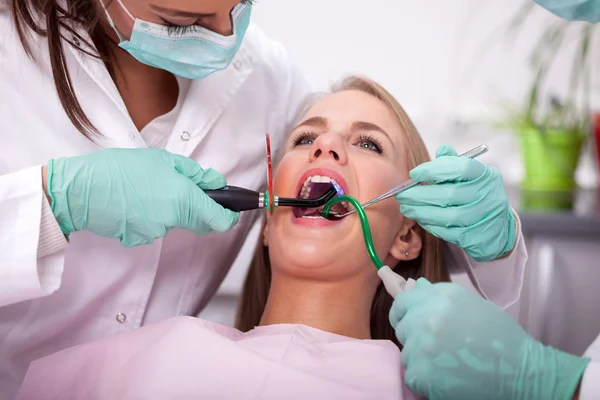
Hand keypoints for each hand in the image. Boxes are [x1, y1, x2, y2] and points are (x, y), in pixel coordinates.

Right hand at [47, 148, 238, 246]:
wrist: (80, 190)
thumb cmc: (119, 169)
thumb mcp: (162, 160)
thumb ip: (194, 174)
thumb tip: (217, 183)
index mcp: (183, 199)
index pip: (219, 220)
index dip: (229, 216)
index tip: (230, 210)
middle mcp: (172, 220)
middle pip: (199, 222)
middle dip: (198, 208)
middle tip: (183, 189)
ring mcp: (155, 232)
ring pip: (175, 223)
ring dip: (171, 209)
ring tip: (149, 189)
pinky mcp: (139, 239)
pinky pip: (154, 228)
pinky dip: (151, 216)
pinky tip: (135, 201)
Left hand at [389, 279, 589, 399]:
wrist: (521, 371)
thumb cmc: (500, 337)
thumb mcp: (470, 304)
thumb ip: (437, 295)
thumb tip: (413, 284)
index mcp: (440, 297)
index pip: (402, 303)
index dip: (404, 314)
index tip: (410, 322)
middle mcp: (427, 317)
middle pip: (403, 329)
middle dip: (416, 337)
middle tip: (442, 347)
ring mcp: (422, 345)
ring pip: (407, 353)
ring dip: (422, 360)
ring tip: (450, 362)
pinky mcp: (422, 372)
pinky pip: (412, 375)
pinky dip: (426, 379)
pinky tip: (448, 377)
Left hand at [395, 144, 515, 261]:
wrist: (498, 227)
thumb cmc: (476, 195)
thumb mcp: (470, 176)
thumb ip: (454, 163)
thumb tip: (442, 150)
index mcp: (486, 175)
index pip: (460, 168)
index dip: (433, 170)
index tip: (414, 174)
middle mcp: (488, 195)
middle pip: (449, 194)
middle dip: (419, 195)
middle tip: (402, 195)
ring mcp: (483, 218)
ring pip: (447, 216)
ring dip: (421, 212)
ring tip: (406, 208)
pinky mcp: (476, 237)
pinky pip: (448, 232)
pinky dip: (430, 225)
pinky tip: (421, 219)